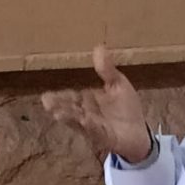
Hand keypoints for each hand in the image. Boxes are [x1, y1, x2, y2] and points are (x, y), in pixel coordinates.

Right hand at [41, 45, 151, 162]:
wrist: (139, 133)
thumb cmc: (126, 109)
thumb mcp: (118, 84)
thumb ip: (107, 70)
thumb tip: (98, 46)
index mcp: (87, 101)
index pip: (70, 97)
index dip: (59, 96)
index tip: (45, 95)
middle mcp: (86, 114)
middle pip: (69, 109)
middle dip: (58, 107)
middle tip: (46, 102)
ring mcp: (94, 127)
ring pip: (79, 121)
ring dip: (69, 118)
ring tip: (57, 114)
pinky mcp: (105, 137)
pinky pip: (96, 131)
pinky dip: (91, 126)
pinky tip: (84, 120)